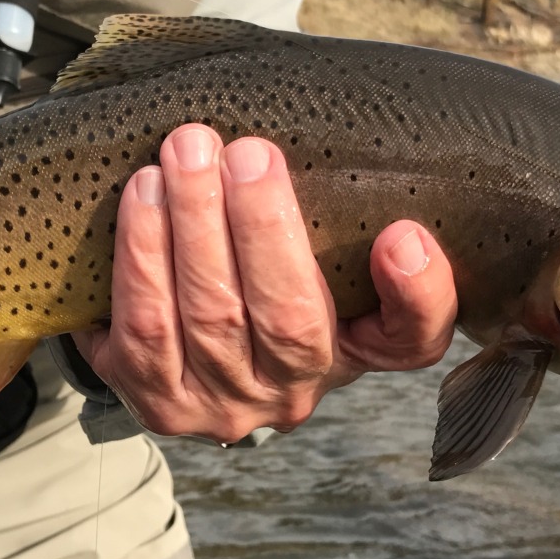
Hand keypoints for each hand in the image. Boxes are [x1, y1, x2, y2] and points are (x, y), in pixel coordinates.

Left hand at [73, 124, 458, 444]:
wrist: (177, 340)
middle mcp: (297, 392)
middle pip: (290, 321)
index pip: (413, 340)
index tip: (403, 235)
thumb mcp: (320, 251)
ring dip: (193, 229)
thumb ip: (345, 216)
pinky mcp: (159, 404)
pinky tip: (142, 197)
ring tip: (183, 159)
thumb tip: (378, 201)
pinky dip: (142, 259)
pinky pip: (143, 332)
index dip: (417, 294)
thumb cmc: (262, 274)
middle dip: (262, 227)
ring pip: (211, 320)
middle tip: (245, 152)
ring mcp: (226, 406)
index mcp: (359, 351)